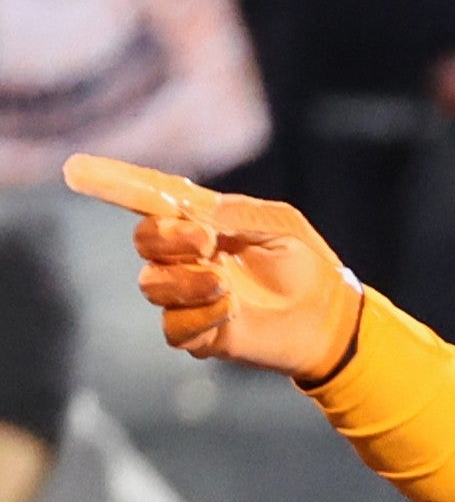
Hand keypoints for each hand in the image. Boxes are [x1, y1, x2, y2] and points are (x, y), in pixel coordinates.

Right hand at [61, 154, 361, 380]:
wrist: (330, 318)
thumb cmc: (306, 263)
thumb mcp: (283, 225)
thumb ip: (242, 213)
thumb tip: (200, 213)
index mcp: (202, 221)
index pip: (150, 199)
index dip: (114, 183)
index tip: (76, 169)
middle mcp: (187, 256)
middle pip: (145, 240)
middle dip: (166, 237)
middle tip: (205, 242)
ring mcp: (190, 295)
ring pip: (152, 285)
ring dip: (183, 280)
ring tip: (224, 282)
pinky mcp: (200, 332)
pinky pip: (174, 326)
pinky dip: (198, 315)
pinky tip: (230, 309)